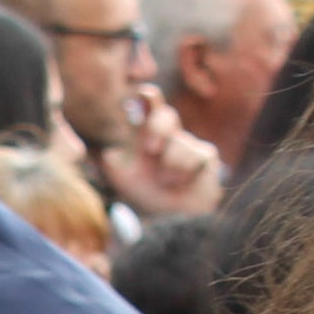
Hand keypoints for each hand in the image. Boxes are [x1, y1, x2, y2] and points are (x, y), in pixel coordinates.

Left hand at [103, 103, 224, 219]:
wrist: (172, 220)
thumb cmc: (147, 196)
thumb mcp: (123, 180)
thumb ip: (113, 164)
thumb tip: (108, 151)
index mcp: (147, 134)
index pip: (148, 107)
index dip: (147, 97)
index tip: (141, 94)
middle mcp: (168, 135)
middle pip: (166, 114)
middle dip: (157, 128)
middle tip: (150, 150)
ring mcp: (188, 143)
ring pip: (179, 143)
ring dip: (168, 167)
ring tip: (165, 182)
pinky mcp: (206, 155)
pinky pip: (195, 155)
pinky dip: (183, 173)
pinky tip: (181, 183)